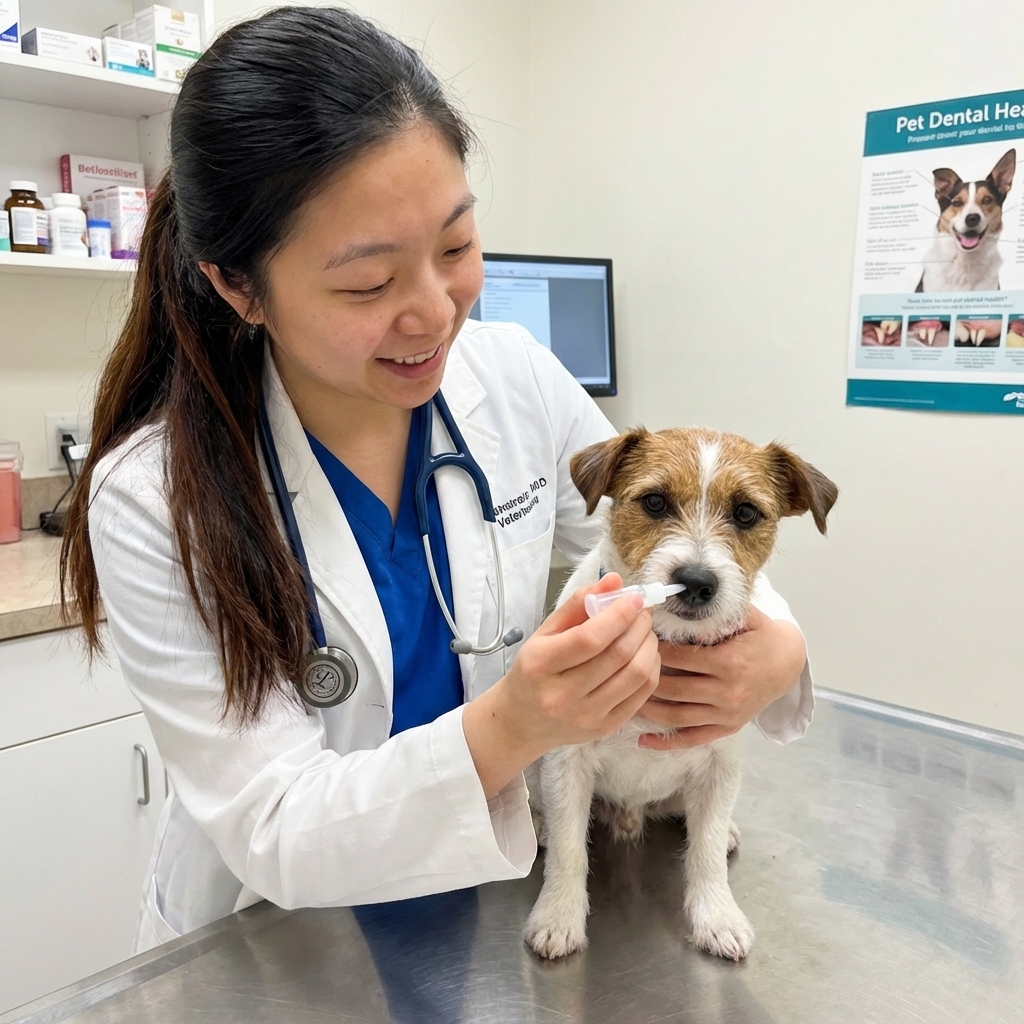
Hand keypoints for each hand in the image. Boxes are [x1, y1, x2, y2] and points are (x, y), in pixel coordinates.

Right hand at [462, 573, 660, 796]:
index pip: (589, 638)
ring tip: (644, 631)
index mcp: (541, 665)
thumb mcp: (544, 633)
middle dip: (639, 626)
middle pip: (617, 655)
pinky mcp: (604, 728)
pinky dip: (651, 668)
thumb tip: (614, 581)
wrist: (522, 721)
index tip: (634, 598)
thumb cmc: (534, 671)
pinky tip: (644, 655)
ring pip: (636, 675)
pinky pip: (642, 695)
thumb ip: (578, 604)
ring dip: (649, 646)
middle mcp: (562, 695)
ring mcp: (586, 716)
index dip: (619, 615)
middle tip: (642, 611)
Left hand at [636, 606, 805, 749]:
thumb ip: (715, 611)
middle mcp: (726, 692)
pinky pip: (692, 738)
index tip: (632, 640)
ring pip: (677, 716)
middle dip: (644, 677)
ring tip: (621, 699)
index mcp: (728, 662)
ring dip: (647, 710)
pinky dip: (666, 742)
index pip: (679, 657)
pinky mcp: (727, 728)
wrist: (788, 663)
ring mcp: (726, 714)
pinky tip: (642, 740)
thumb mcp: (745, 616)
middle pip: (673, 688)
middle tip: (620, 668)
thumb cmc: (760, 635)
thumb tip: (678, 601)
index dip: (653, 648)